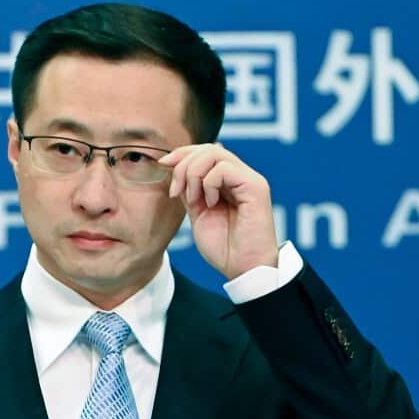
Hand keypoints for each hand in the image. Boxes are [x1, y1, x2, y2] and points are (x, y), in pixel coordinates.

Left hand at [159, 143, 278, 278]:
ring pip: (215, 153)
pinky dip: (209, 183)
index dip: (182, 153)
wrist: (243, 269)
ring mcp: (250, 180)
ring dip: (194, 174)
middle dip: (183, 164)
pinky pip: (224, 168)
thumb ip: (191, 191)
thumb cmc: (225, 248)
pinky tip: (211, 203)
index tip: (163, 164)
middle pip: (208, 148)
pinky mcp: (256, 187)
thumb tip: (176, 167)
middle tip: (176, 191)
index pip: (205, 151)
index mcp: (229, 182)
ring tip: (194, 200)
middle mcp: (241, 177)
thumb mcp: (198, 214)